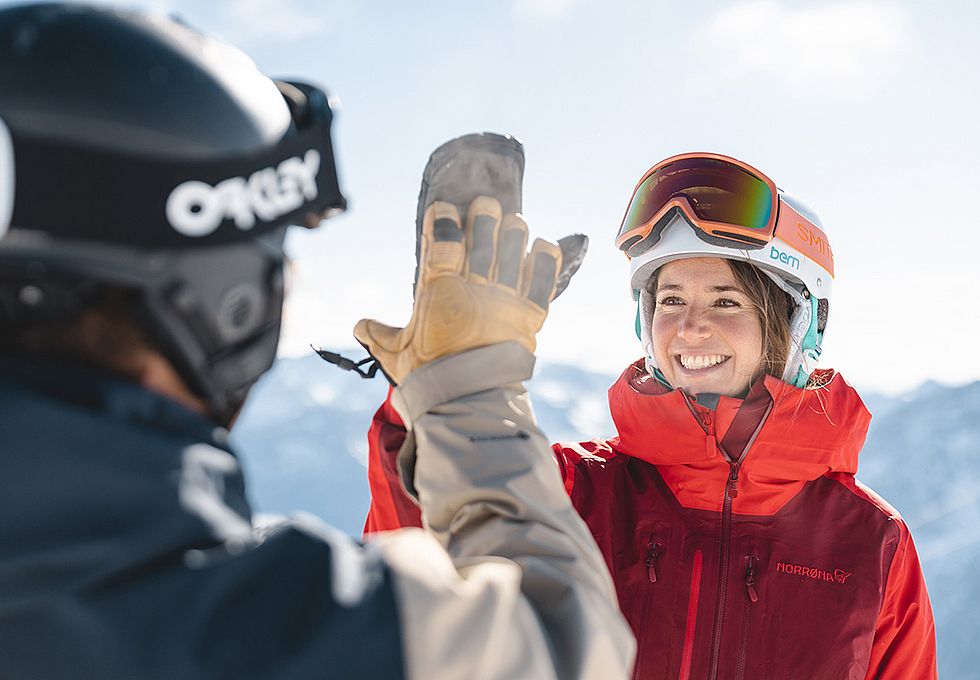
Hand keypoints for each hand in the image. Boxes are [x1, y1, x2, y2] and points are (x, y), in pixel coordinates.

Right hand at [354, 196, 563, 383]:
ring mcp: (505, 301)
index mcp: (440, 292)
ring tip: (513, 220)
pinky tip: (544, 243)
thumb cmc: (429, 378)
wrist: (468, 403)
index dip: (444, 220)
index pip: (443, 243)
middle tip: (485, 204)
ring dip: (514, 233)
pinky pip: (543, 282)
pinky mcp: (530, 317)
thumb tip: (359, 326)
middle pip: (483, 240)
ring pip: (513, 254)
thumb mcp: (397, 354)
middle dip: (484, 217)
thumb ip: (379, 335)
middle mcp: (474, 289)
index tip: (445, 207)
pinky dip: (545, 261)